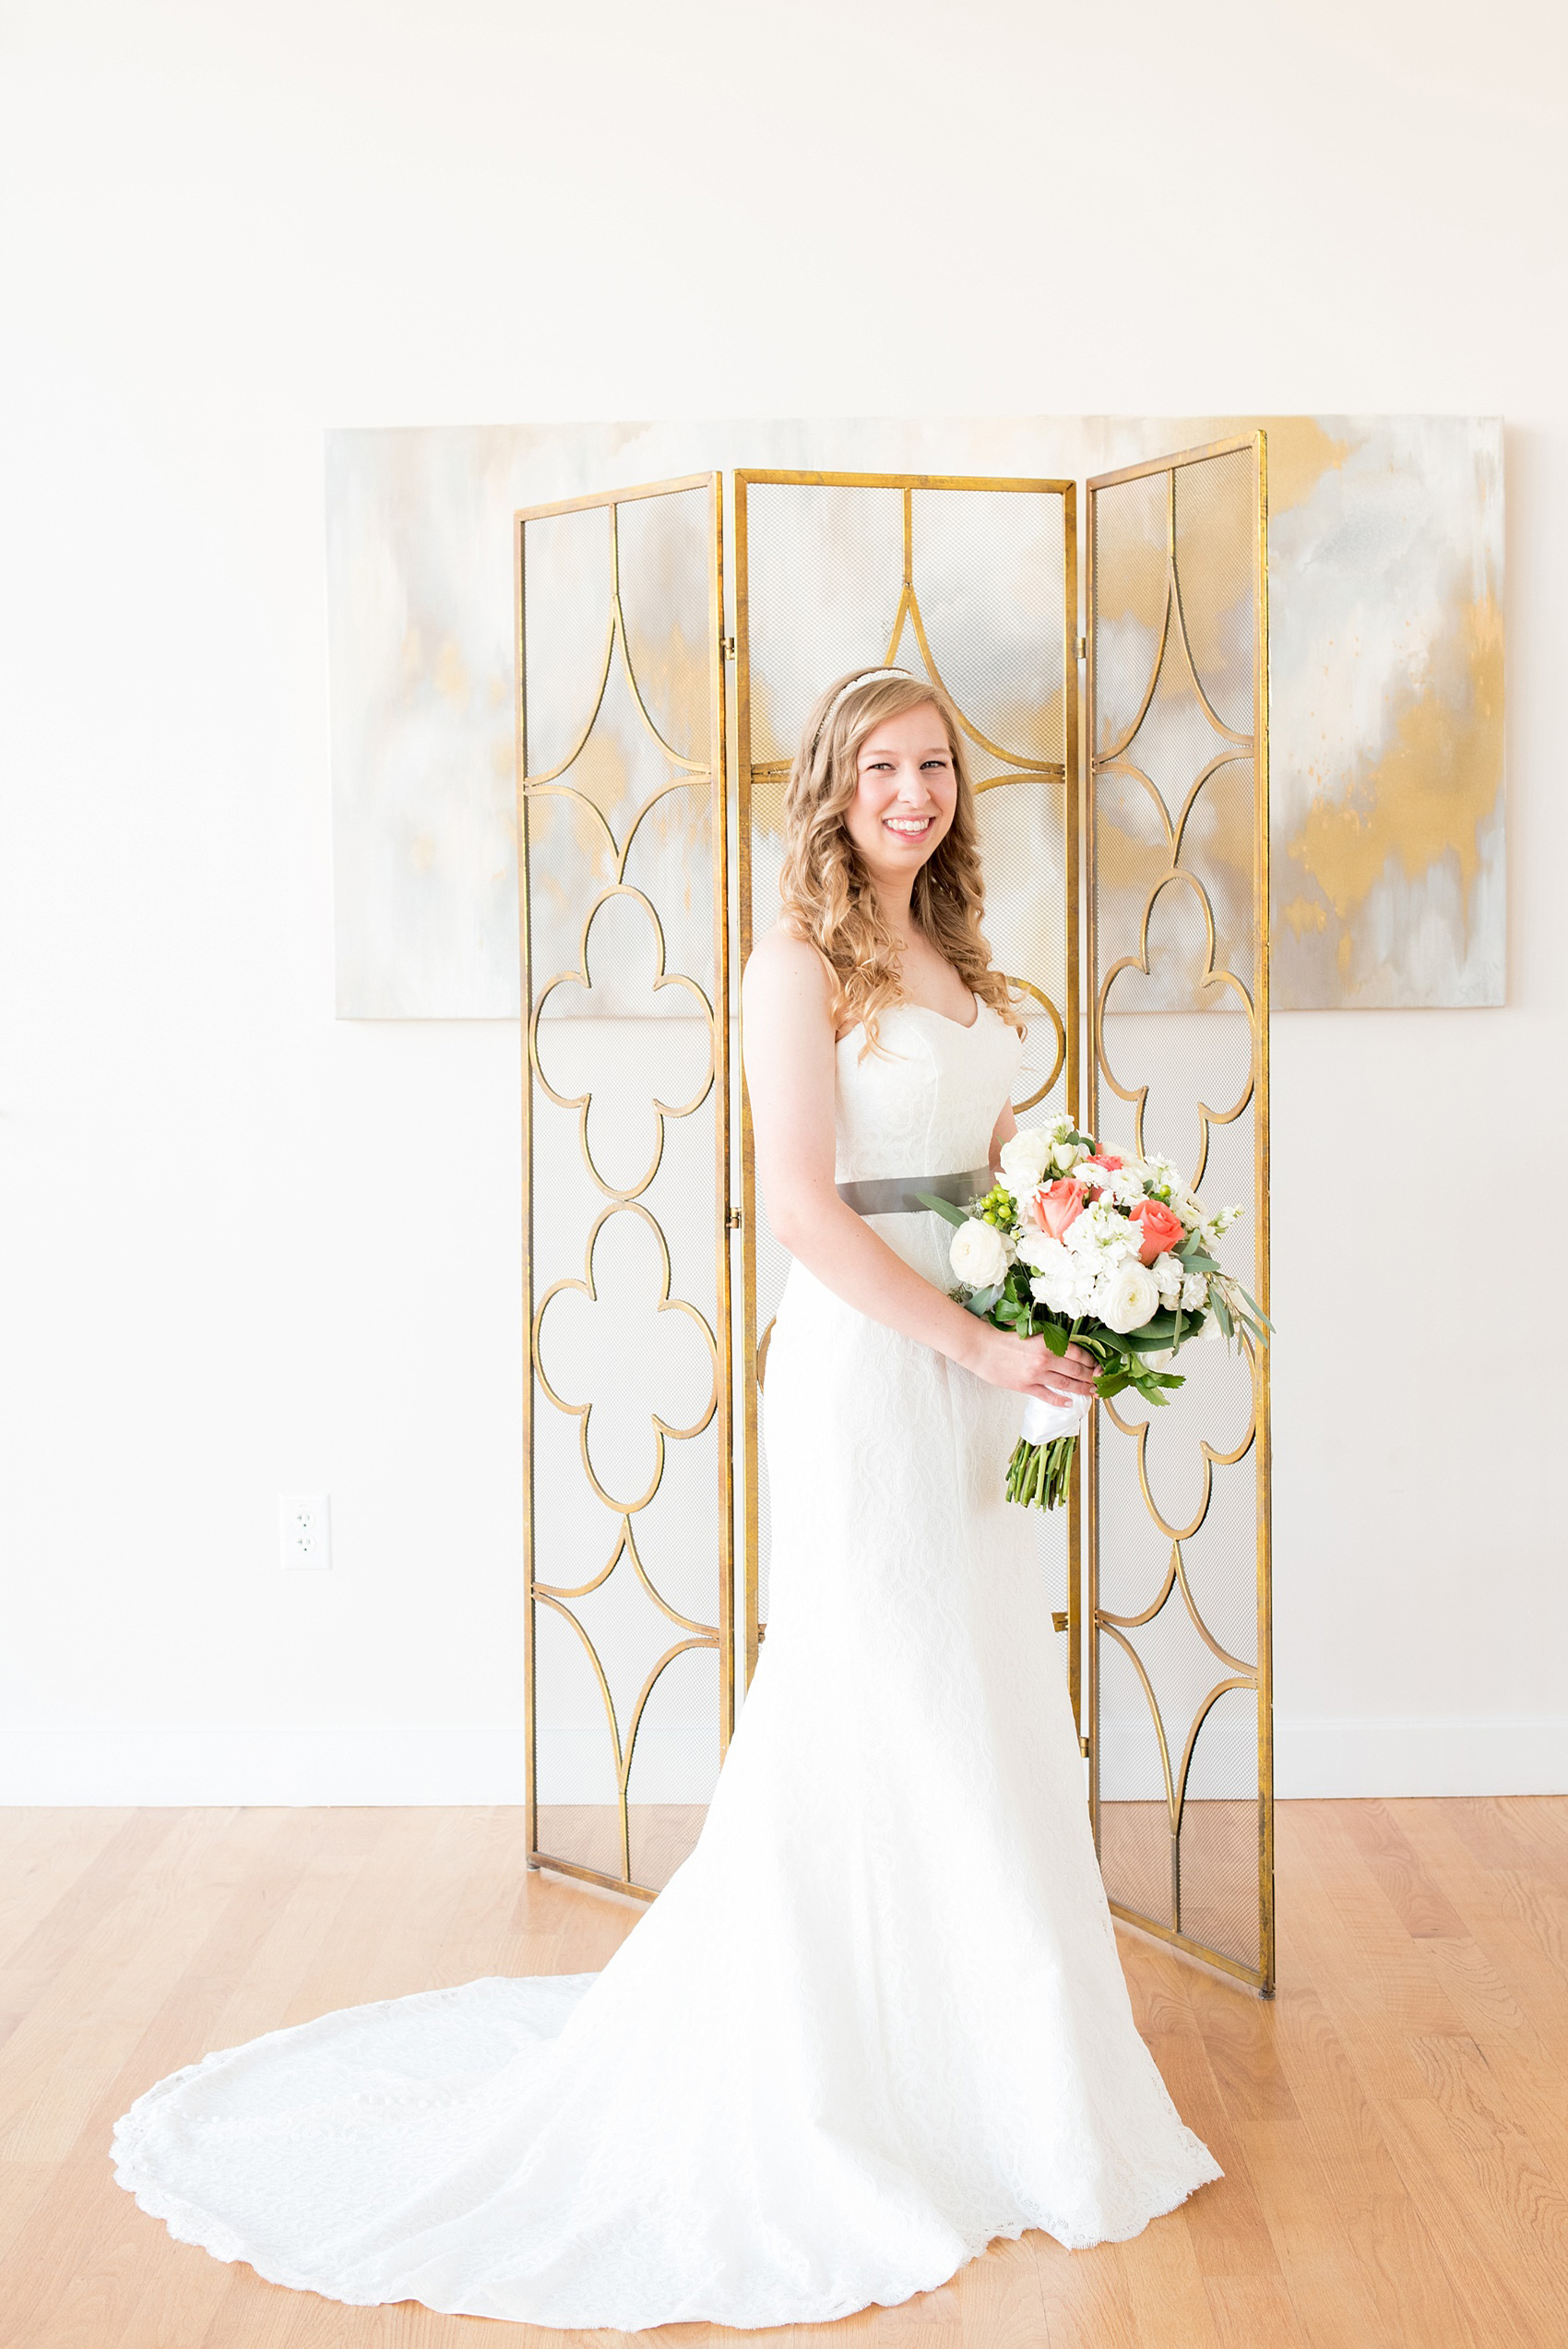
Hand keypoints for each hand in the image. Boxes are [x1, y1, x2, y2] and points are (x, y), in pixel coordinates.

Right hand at [971, 1325, 1096, 1409]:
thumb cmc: (1001, 1336)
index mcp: (1047, 1342)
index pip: (1078, 1353)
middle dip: (1091, 1377)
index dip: (1091, 1361)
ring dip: (1081, 1390)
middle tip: (1100, 1381)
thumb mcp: (1028, 1329)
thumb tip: (1064, 1339)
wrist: (981, 1348)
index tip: (1097, 1365)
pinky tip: (1068, 1403)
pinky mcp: (1026, 1386)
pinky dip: (1060, 1400)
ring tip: (1091, 1393)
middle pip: (1076, 1370)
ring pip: (1066, 1384)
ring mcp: (1036, 1375)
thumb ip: (1047, 1335)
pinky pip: (1048, 1395)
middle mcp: (1045, 1359)